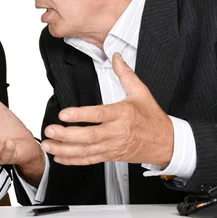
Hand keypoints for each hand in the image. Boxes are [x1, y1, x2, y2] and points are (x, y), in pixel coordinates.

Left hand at [42, 53, 173, 166]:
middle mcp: (116, 132)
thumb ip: (126, 74)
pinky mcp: (110, 156)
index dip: (80, 115)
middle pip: (89, 136)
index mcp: (122, 115)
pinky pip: (89, 160)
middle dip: (66, 135)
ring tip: (48, 145)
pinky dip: (73, 160)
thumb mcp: (142, 93)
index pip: (98, 115)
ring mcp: (112, 146)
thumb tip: (116, 57)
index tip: (64, 114)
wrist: (167, 144)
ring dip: (65, 149)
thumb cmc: (153, 119)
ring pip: (86, 151)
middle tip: (50, 130)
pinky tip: (59, 156)